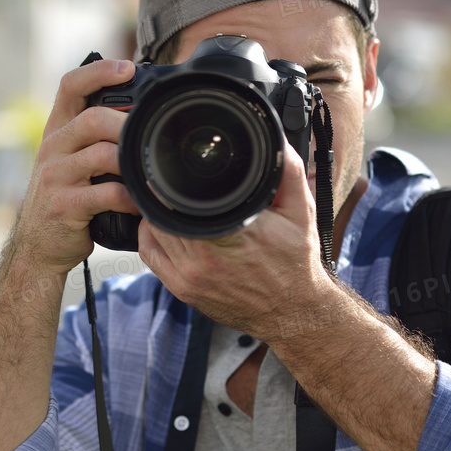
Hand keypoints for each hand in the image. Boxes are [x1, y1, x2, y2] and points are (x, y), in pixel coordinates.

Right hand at [12, 58, 140, 275]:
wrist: (38, 247)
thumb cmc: (66, 200)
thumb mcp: (70, 162)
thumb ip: (94, 139)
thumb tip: (138, 115)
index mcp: (57, 131)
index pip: (70, 85)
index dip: (99, 71)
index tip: (128, 68)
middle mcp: (52, 148)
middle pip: (92, 118)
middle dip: (127, 124)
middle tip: (151, 134)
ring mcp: (55, 177)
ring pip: (101, 154)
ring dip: (132, 162)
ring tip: (151, 171)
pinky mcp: (64, 206)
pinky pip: (106, 194)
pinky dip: (130, 198)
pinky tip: (141, 204)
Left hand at [137, 137, 336, 342]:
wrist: (293, 312)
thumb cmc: (296, 262)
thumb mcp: (300, 210)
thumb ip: (287, 169)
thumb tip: (273, 138)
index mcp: (233, 235)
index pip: (182, 199)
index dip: (172, 180)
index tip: (173, 166)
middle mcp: (205, 257)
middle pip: (161, 212)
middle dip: (163, 193)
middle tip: (169, 179)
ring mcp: (189, 276)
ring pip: (151, 231)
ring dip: (155, 212)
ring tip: (167, 200)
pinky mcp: (182, 290)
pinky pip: (149, 254)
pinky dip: (150, 235)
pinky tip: (162, 225)